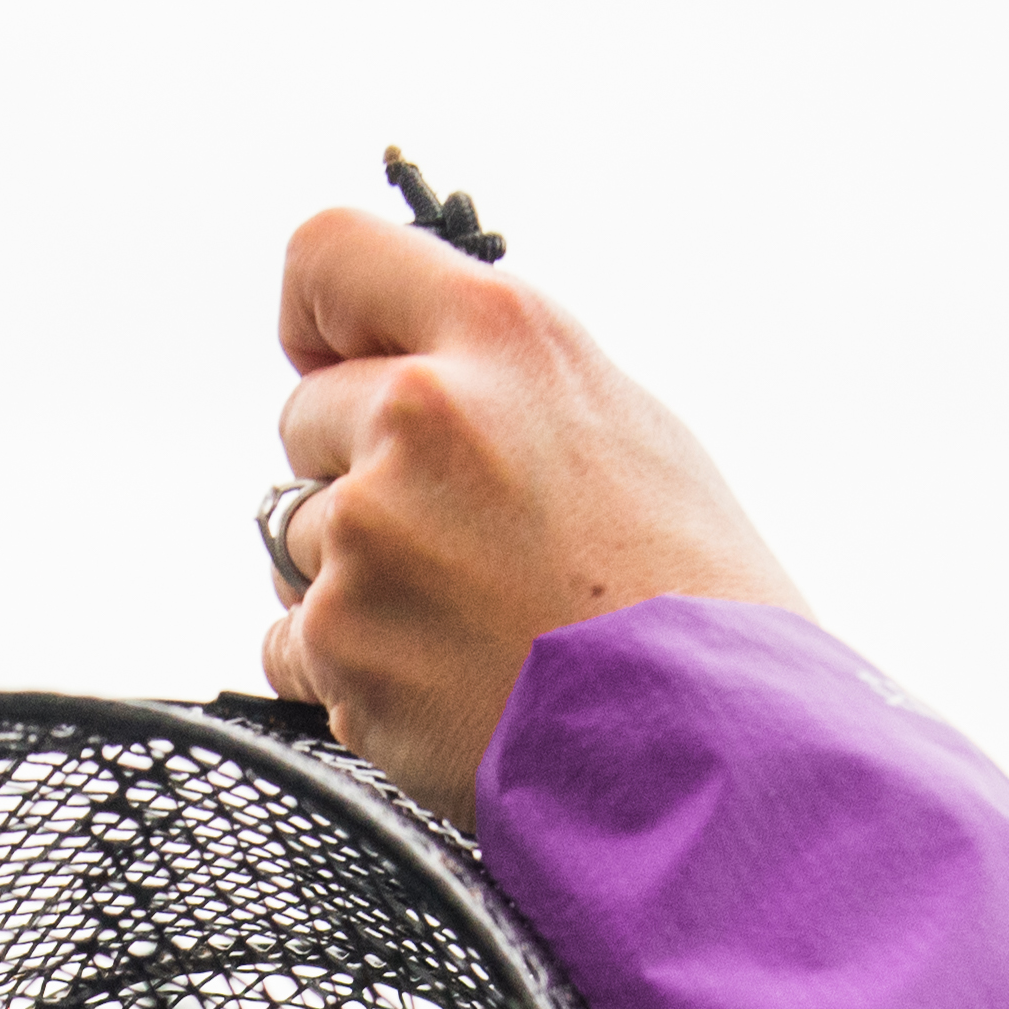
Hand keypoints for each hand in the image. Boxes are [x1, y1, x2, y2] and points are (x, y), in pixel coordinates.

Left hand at [256, 208, 802, 815]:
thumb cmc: (694, 601)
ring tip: (473, 626)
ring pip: (296, 536)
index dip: (318, 317)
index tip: (331, 360)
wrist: (714, 752)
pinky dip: (349, 669)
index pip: (329, 256)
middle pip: (305, 417)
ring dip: (356, 579)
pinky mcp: (340, 639)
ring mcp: (370, 530)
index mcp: (504, 338)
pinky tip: (448, 684)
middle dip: (355, 473)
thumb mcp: (628, 428)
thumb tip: (408, 378)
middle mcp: (423, 414)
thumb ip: (503, 384)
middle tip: (461, 544)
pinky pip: (294, 641)